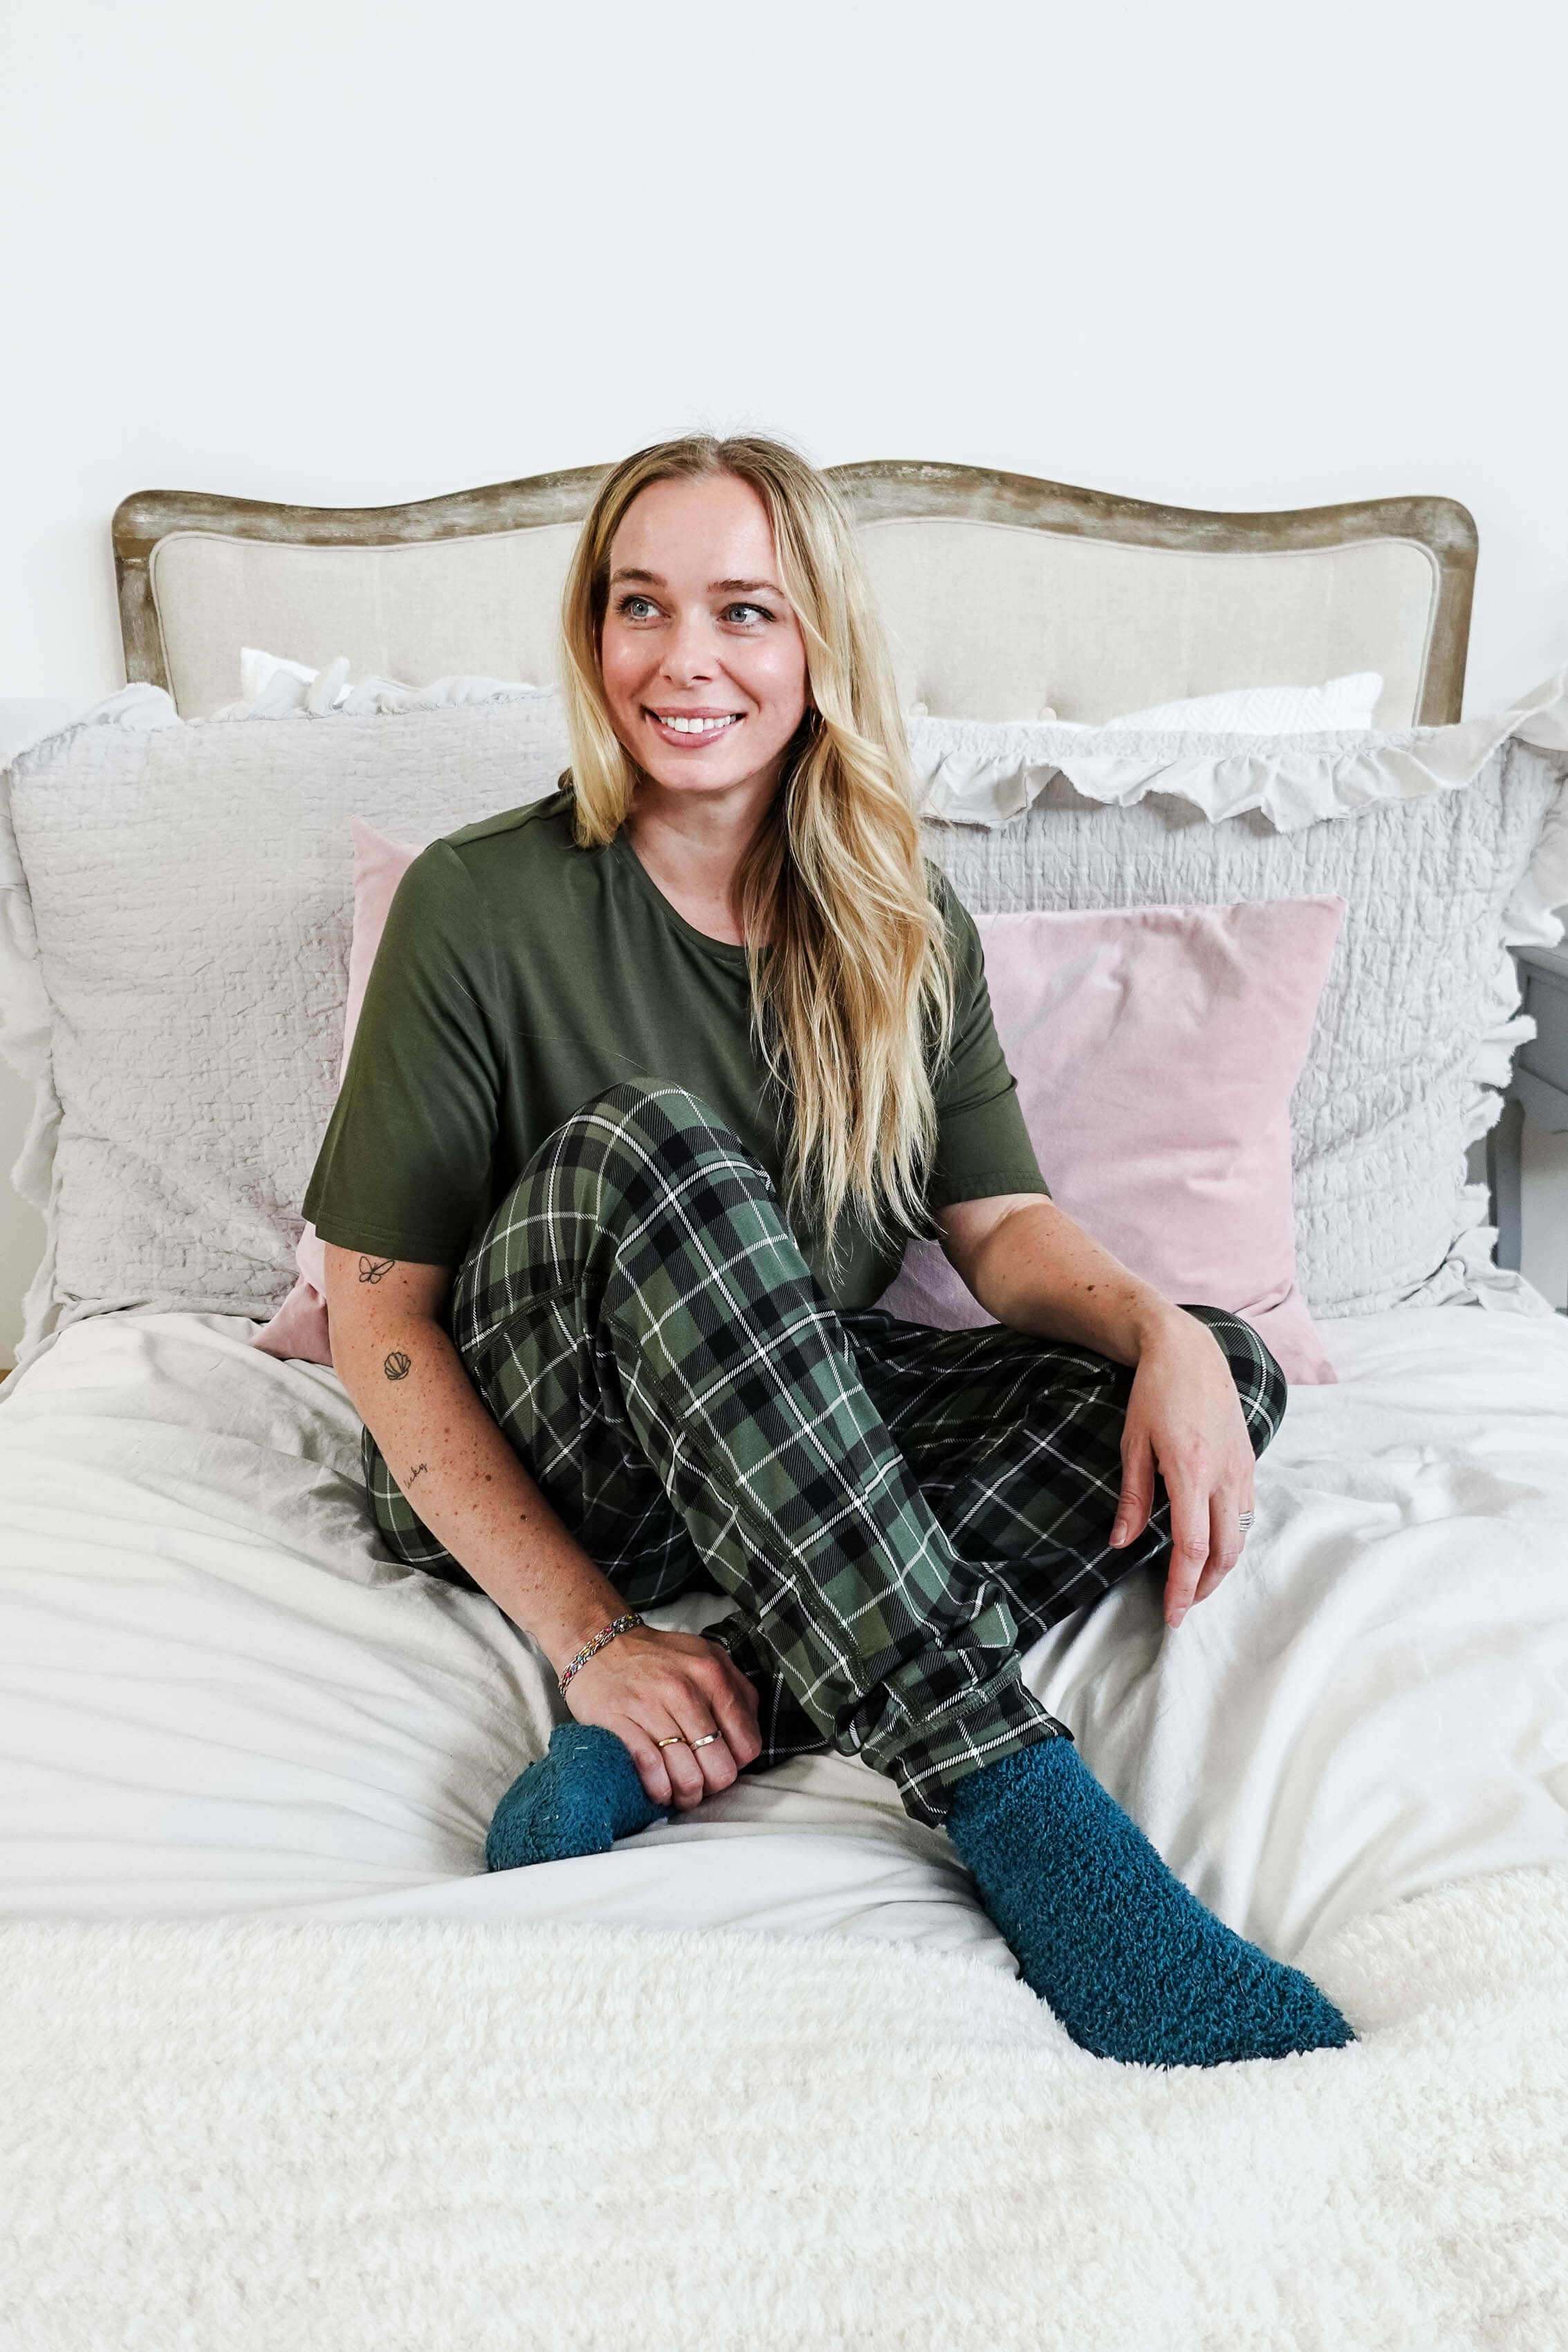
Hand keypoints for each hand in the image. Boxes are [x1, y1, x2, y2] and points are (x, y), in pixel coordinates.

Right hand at [561, 1624, 763, 1809]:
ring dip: (685, 1795)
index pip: (747, 1745)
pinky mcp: (619, 1723)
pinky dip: (659, 1790)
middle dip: (712, 1785)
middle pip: (720, 1768)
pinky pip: (651, 1772)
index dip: (736, 1763)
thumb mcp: (708, 1658)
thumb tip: (747, 1738)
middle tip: (701, 1783)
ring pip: (687, 1778)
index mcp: (713, 1675)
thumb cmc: (657, 1658)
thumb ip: (737, 1692)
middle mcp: (685, 1691)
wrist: (597, 1644)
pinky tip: (659, 1789)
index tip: (721, 1762)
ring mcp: (651, 1707)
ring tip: (679, 1792)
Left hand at [1109, 1307, 1256, 1629]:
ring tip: (1196, 1583)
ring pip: (1240, 1535)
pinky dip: (1232, 1538)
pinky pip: (1245, 1512)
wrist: (1189, 1350)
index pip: (1192, 1547)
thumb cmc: (1154, 1393)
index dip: (1182, 1586)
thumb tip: (1121, 1543)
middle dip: (1204, 1587)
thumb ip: (1131, 1497)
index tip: (1172, 1613)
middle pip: (1224, 1551)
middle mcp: (1223, 1474)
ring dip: (1221, 1567)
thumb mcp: (1133, 1443)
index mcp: (1190, 1471)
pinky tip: (1213, 1545)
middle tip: (1182, 1607)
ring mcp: (1242, 1467)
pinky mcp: (1249, 1460)